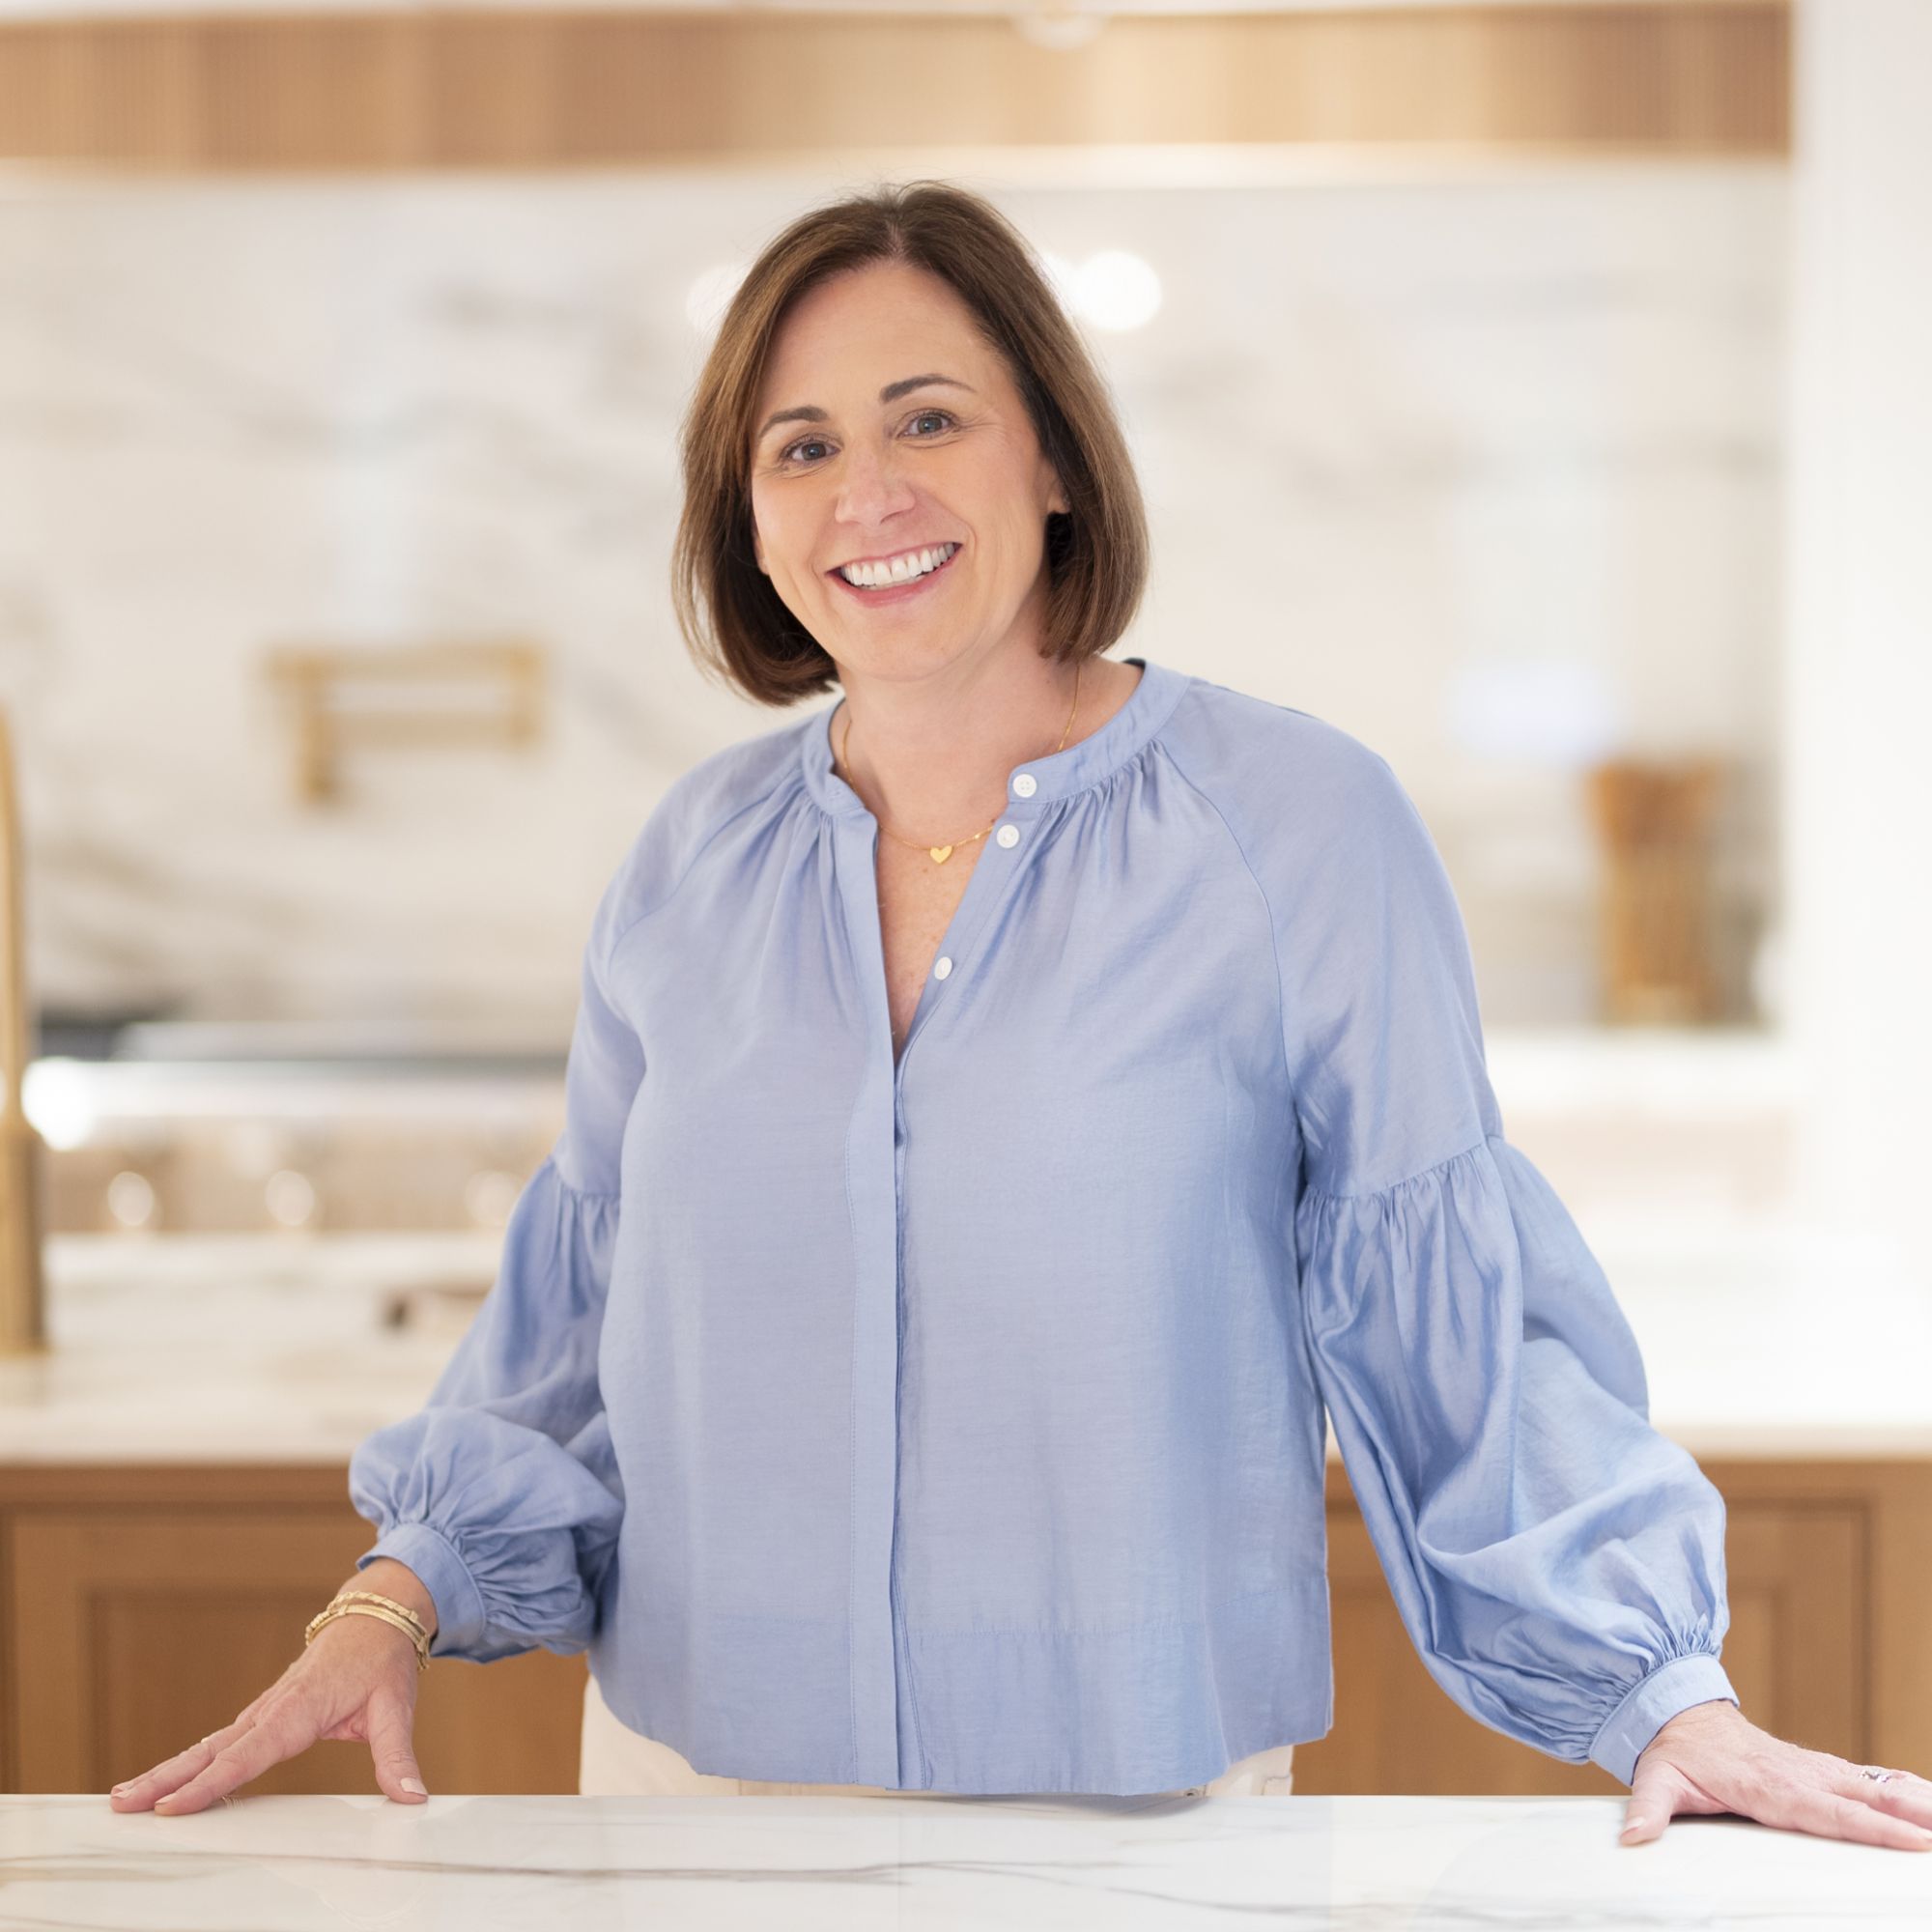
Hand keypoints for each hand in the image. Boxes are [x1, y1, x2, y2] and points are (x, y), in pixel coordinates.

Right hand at [106, 1608, 428, 1815]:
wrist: (377, 1614)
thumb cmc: (383, 1657)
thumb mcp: (397, 1705)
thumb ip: (398, 1755)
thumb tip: (413, 1796)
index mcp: (301, 1708)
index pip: (249, 1752)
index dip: (211, 1782)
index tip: (173, 1807)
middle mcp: (273, 1709)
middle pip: (212, 1750)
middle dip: (166, 1779)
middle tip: (121, 1805)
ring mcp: (264, 1711)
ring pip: (208, 1745)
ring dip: (166, 1771)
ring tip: (123, 1799)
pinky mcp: (264, 1714)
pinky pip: (220, 1741)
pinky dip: (188, 1762)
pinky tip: (164, 1783)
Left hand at [1621, 1698, 1931, 1850]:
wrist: (1678, 1711)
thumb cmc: (1674, 1751)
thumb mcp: (1655, 1777)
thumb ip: (1648, 1809)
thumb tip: (1632, 1837)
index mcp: (1767, 1786)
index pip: (1827, 1811)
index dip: (1870, 1826)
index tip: (1911, 1839)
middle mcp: (1797, 1775)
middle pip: (1863, 1797)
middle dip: (1908, 1814)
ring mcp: (1811, 1768)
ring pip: (1872, 1783)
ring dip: (1914, 1798)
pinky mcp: (1818, 1767)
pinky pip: (1866, 1776)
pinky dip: (1901, 1784)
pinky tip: (1929, 1797)